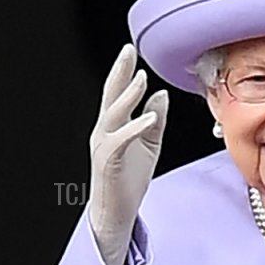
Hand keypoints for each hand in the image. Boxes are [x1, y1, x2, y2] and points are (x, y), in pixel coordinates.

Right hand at [88, 43, 168, 264]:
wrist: (116, 213)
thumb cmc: (128, 180)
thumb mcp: (149, 145)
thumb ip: (154, 120)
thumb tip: (160, 95)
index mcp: (113, 126)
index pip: (118, 93)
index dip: (124, 72)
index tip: (131, 51)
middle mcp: (104, 131)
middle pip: (111, 96)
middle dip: (119, 73)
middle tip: (127, 51)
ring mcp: (104, 146)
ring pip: (114, 115)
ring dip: (128, 96)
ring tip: (141, 79)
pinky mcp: (109, 162)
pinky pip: (121, 140)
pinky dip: (136, 128)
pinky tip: (150, 118)